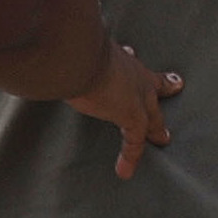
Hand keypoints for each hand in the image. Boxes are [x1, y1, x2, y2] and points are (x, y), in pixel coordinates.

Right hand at [71, 40, 181, 179]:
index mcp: (115, 55)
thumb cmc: (70, 47)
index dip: (130, 57)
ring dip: (156, 127)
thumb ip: (64, 49)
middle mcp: (131, 72)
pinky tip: (124, 171)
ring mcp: (137, 95)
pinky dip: (129, 156)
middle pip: (154, 83)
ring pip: (152, 114)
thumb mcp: (72, 45)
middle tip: (176, 85)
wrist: (79, 55)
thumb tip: (41, 46)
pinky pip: (135, 140)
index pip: (126, 56)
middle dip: (164, 85)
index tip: (132, 52)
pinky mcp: (133, 115)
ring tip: (162, 138)